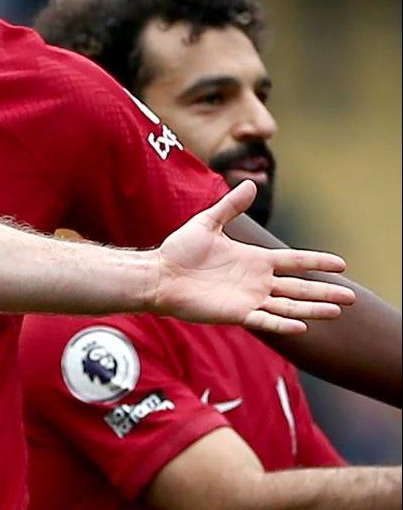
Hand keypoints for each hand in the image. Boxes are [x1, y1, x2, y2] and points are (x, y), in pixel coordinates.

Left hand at [152, 181, 354, 334]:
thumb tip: (249, 184)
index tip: (342, 264)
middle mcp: (257, 281)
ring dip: (313, 309)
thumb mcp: (207, 223)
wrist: (158, 274)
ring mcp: (248, 298)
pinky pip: (265, 320)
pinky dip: (283, 323)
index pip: (294, 262)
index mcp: (255, 260)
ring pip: (289, 305)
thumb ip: (231, 207)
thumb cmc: (179, 250)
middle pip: (299, 287)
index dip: (317, 263)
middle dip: (325, 292)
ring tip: (337, 310)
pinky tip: (303, 325)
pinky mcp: (235, 314)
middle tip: (352, 297)